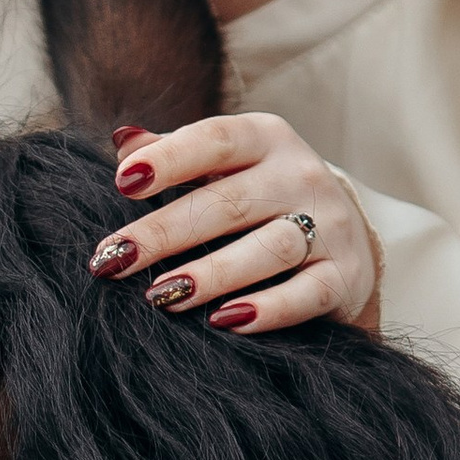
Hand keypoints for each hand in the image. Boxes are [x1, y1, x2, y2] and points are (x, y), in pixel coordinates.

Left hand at [86, 113, 380, 337]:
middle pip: (229, 203)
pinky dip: (268, 309)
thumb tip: (120, 141)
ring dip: (212, 273)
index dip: (169, 159)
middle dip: (165, 232)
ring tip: (161, 295)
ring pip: (269, 247)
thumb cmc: (260, 195)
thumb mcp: (224, 164)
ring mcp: (329, 225)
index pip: (214, 140)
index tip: (122, 183)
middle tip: (114, 260)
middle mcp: (300, 175)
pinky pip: (306, 293)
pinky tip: (224, 321)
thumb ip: (174, 152)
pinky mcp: (345, 275)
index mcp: (265, 138)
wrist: (346, 234)